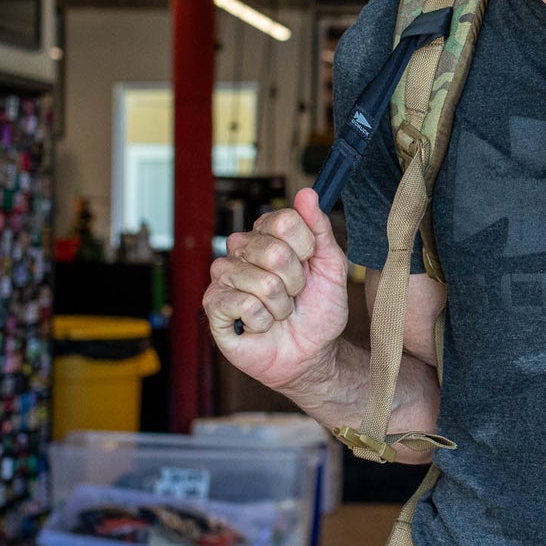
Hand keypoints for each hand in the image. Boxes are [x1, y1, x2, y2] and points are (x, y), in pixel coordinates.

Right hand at [203, 187, 348, 393]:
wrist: (311, 353)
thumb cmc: (318, 310)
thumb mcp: (331, 266)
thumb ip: (320, 228)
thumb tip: (307, 193)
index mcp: (267, 236)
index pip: (284, 220)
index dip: (306, 247)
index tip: (311, 264)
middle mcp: (241, 250)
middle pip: (273, 250)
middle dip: (296, 281)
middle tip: (295, 294)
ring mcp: (224, 277)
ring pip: (261, 282)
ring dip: (281, 305)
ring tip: (279, 312)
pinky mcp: (213, 305)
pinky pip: (244, 304)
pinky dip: (263, 320)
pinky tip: (261, 325)